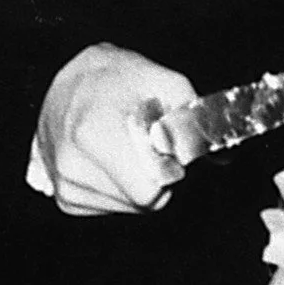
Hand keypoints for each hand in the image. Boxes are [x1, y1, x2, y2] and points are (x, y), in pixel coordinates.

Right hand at [28, 43, 198, 216]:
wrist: (72, 80)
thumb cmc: (120, 77)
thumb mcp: (166, 83)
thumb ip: (195, 121)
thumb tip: (220, 157)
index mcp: (92, 133)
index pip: (150, 191)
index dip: (169, 170)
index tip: (164, 147)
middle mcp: (70, 164)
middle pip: (143, 201)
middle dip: (155, 175)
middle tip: (146, 143)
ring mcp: (63, 184)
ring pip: (130, 207)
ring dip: (138, 181)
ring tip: (123, 146)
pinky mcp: (64, 196)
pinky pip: (111, 207)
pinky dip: (120, 187)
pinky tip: (110, 159)